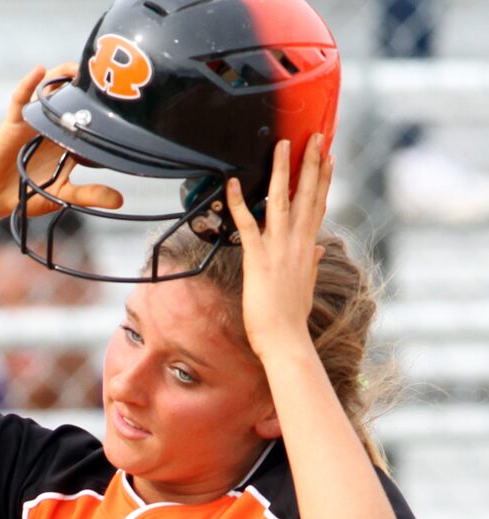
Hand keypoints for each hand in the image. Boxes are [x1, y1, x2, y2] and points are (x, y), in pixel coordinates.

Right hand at [0, 64, 123, 218]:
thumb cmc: (25, 195)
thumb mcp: (62, 195)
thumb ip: (89, 195)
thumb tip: (119, 201)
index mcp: (66, 142)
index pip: (87, 119)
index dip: (103, 110)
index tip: (123, 103)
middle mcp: (51, 127)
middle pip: (71, 97)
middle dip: (86, 85)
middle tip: (106, 77)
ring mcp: (32, 122)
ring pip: (48, 91)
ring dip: (62, 77)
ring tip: (78, 70)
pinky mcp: (13, 123)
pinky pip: (20, 99)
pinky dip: (29, 84)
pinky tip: (40, 71)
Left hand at [226, 135, 333, 362]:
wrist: (286, 339)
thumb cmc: (293, 318)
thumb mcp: (307, 285)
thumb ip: (313, 263)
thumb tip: (320, 249)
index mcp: (309, 249)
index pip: (320, 206)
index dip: (325, 180)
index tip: (330, 157)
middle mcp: (299, 243)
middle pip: (309, 195)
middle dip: (313, 163)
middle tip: (316, 136)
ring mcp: (280, 249)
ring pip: (283, 201)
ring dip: (283, 170)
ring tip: (284, 144)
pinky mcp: (259, 258)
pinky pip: (247, 224)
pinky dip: (238, 203)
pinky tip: (231, 183)